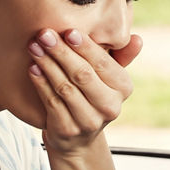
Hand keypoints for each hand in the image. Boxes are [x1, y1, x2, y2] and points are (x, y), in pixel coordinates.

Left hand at [28, 28, 142, 154]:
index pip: (103, 63)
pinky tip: (32, 68)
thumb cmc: (93, 94)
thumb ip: (121, 55)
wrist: (78, 138)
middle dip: (61, 52)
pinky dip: (41, 83)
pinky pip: (51, 101)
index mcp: (123, 88)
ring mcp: (89, 121)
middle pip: (82, 74)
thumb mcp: (109, 77)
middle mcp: (110, 107)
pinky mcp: (68, 129)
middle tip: (44, 34)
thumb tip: (137, 39)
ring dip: (47, 64)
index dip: (85, 47)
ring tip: (33, 46)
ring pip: (65, 87)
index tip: (68, 31)